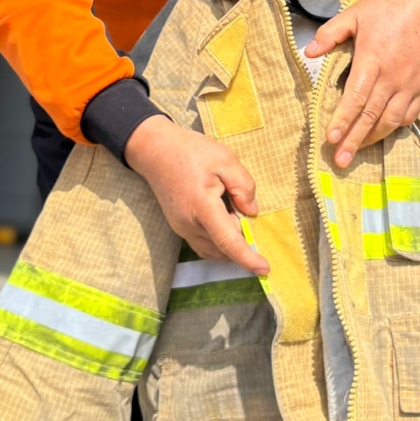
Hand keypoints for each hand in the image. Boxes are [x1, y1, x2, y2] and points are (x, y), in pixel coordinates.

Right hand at [124, 117, 268, 274]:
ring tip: (232, 211)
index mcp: (202, 207)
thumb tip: (251, 212)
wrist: (154, 150)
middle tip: (243, 209)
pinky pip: (203, 244)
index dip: (247, 258)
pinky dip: (218, 242)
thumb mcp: (224, 159)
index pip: (228, 241)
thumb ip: (242, 185)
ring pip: (213, 249)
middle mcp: (189, 224)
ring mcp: (181, 228)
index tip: (265, 269)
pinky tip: (224, 220)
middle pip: (223, 247)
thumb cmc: (190, 151)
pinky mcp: (179, 227)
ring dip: (229, 242)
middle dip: (240, 238)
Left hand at [304, 0, 419, 168]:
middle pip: (371, 115)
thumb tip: (309, 52)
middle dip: (354, 140)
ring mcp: (410, 84)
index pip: (356, 97)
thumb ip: (331, 33)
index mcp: (373, 59)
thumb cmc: (389, 9)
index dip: (343, 120)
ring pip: (391, 120)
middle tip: (340, 161)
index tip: (330, 138)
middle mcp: (393, 76)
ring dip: (373, 138)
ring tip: (356, 151)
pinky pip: (409, 115)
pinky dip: (395, 128)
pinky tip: (381, 133)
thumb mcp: (356, 13)